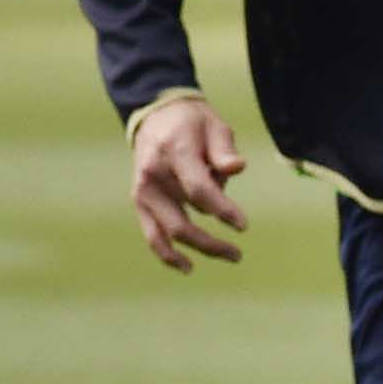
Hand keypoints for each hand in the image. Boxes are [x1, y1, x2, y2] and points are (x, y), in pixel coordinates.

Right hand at [129, 96, 249, 270]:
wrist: (157, 116)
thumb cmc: (194, 124)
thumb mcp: (215, 126)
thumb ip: (224, 150)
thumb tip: (238, 168)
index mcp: (174, 152)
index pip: (198, 189)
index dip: (222, 210)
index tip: (243, 226)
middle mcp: (153, 175)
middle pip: (182, 220)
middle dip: (211, 242)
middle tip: (238, 254)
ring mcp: (143, 191)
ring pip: (169, 231)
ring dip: (199, 248)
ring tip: (230, 256)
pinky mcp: (139, 201)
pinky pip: (152, 234)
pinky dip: (167, 254)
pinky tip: (188, 267)